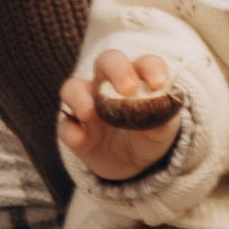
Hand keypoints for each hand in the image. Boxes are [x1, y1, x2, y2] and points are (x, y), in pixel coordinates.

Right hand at [56, 48, 184, 181]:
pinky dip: (70, 130)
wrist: (134, 167)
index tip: (158, 84)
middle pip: (107, 61)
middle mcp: (108, 85)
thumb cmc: (149, 137)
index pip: (144, 63)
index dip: (151, 68)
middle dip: (117, 69)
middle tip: (127, 89)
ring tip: (89, 113)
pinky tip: (79, 139)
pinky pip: (65, 125)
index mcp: (137, 79)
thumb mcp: (162, 132)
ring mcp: (88, 106)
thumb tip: (163, 109)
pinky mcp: (74, 129)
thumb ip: (163, 121)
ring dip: (79, 96)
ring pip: (73, 87)